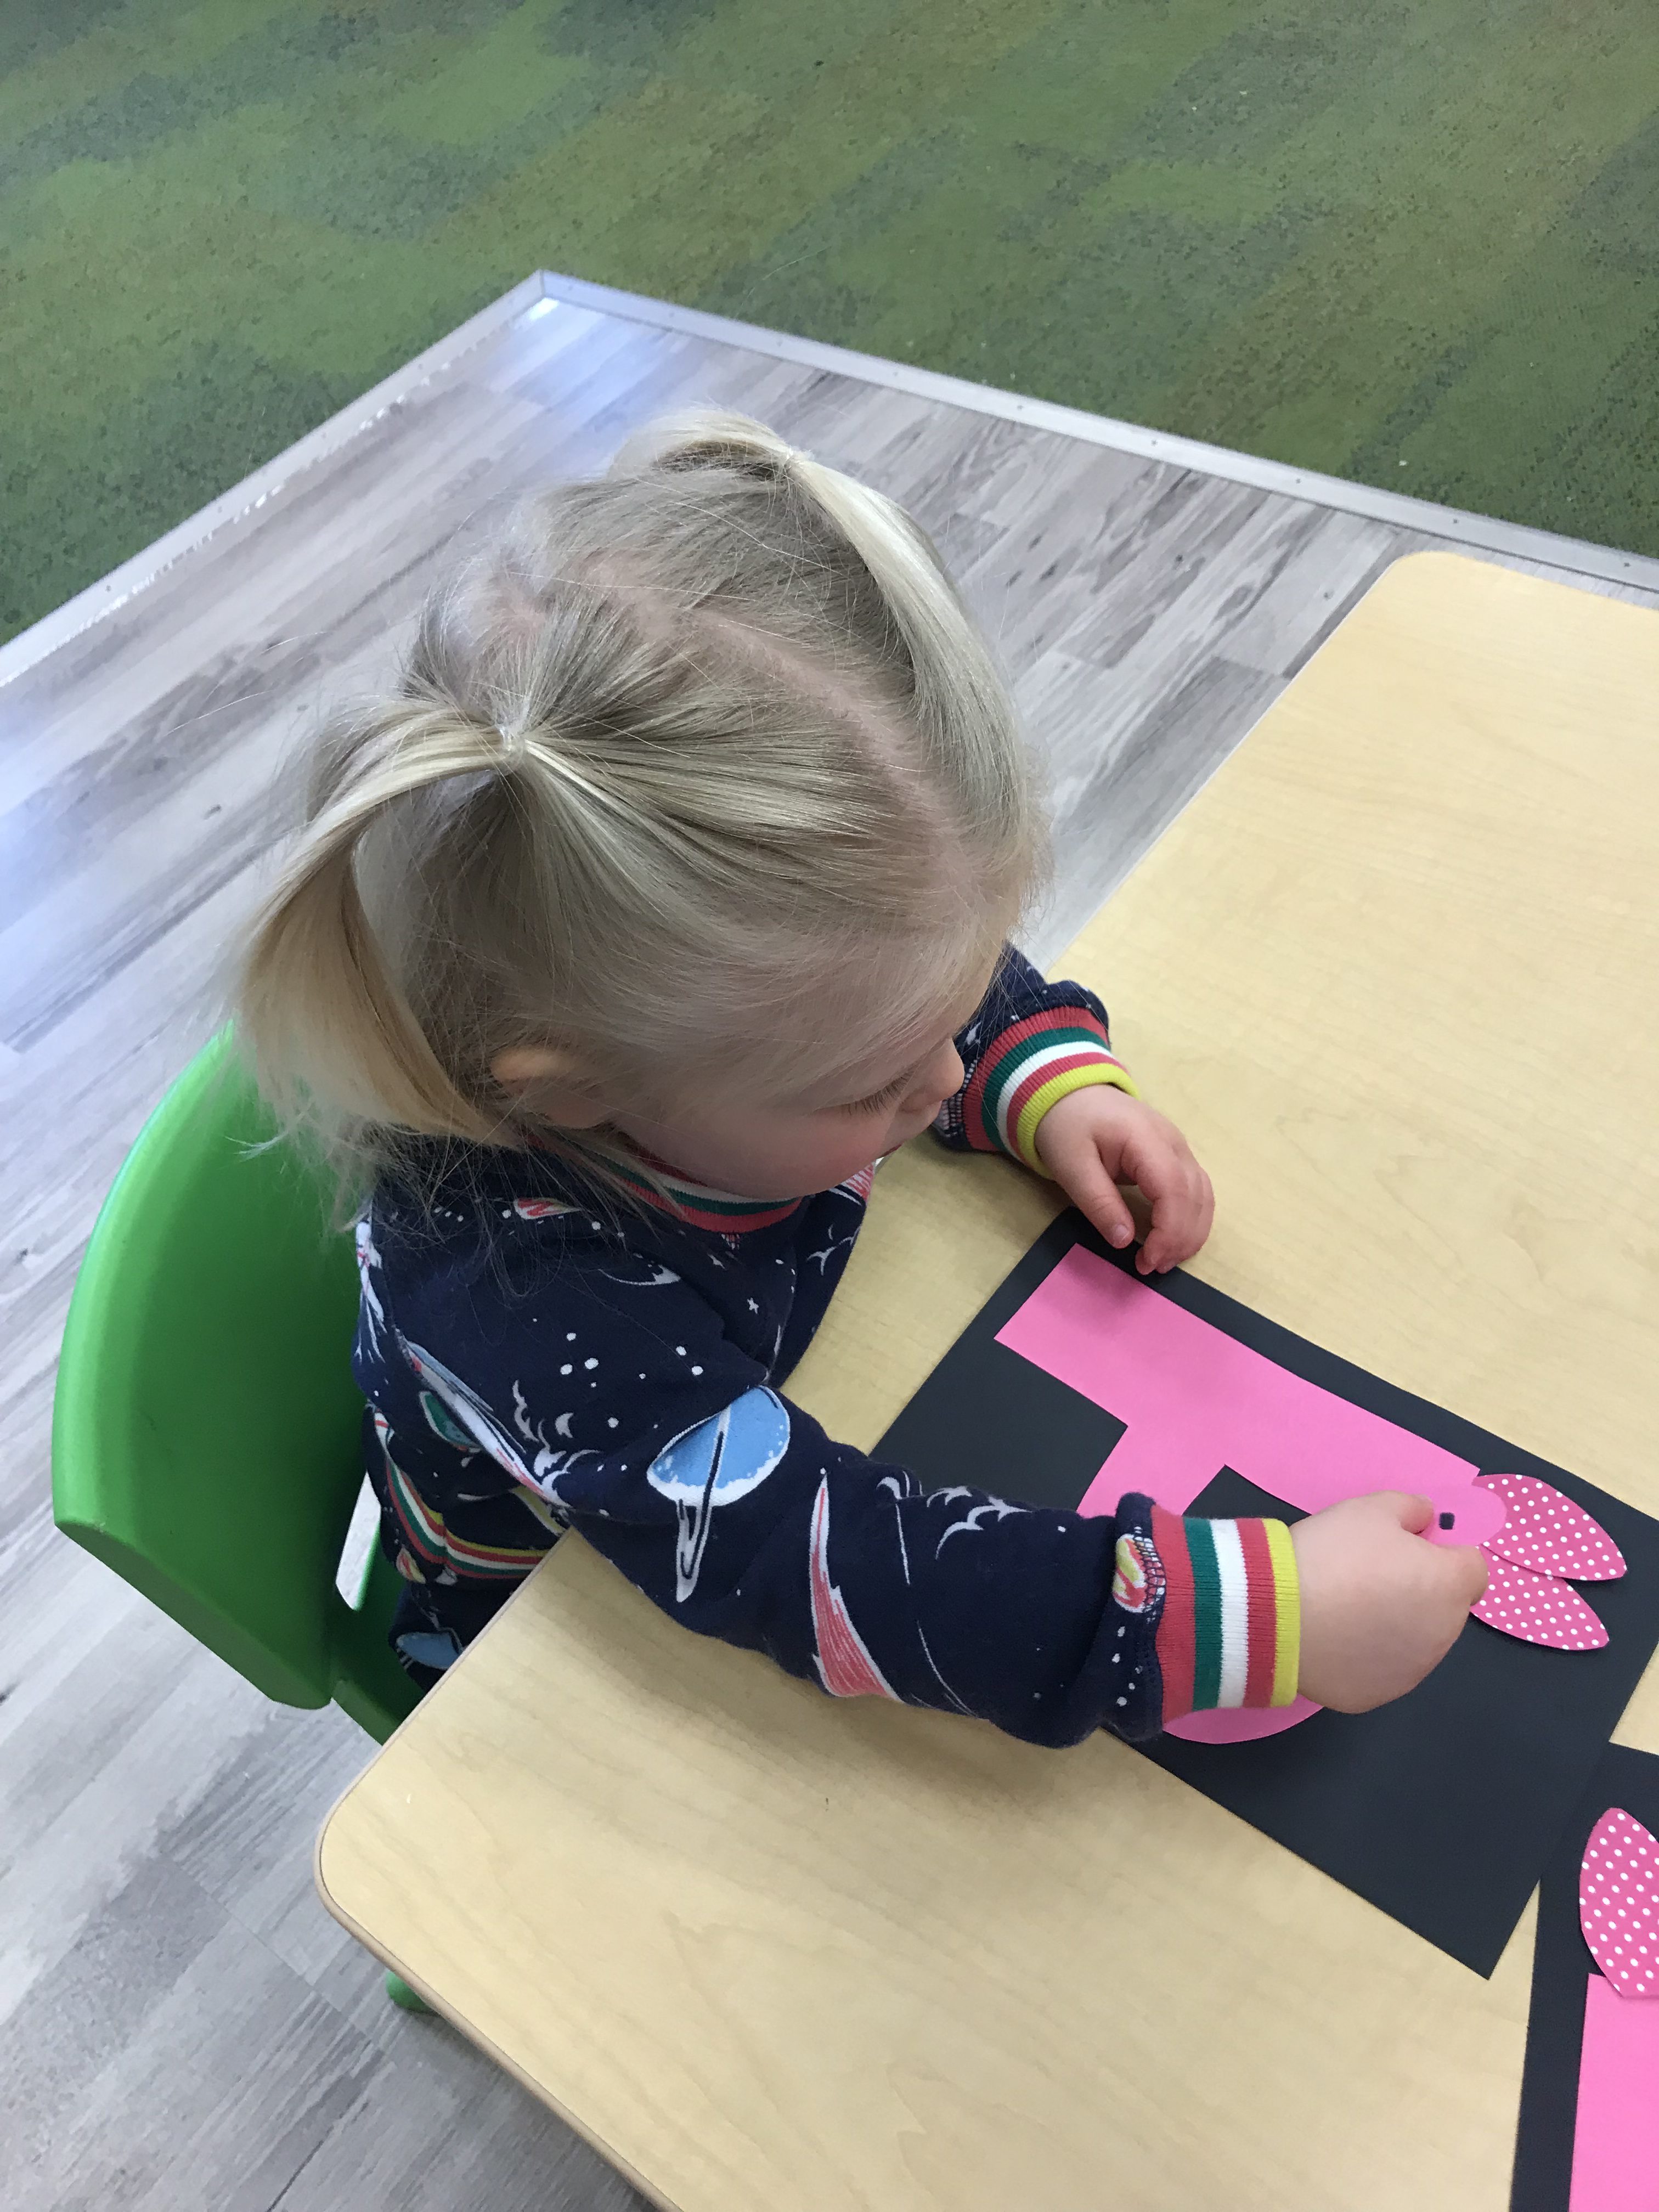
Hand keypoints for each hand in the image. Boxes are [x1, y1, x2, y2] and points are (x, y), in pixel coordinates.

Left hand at [1034, 1086, 1213, 1272]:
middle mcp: (1172, 1141)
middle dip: (1180, 1238)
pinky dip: (1191, 1219)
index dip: (1169, 1231)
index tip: (1148, 1261)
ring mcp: (1178, 1146)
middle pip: (1195, 1195)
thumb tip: (1124, 1240)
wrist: (1071, 1094)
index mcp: (1145, 1138)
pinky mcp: (1176, 1156)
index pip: (1174, 1189)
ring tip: (1164, 1261)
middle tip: (1152, 1268)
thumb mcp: (1071, 1166)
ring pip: (1203, 1194)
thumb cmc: (1067, 1127)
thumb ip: (1098, 1202)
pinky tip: (1174, 1240)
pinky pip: (1196, 1190)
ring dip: (1191, 1232)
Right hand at [1291, 1493, 1488, 1712]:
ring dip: (1397, 1624)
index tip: (1410, 1546)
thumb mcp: (1372, 1508)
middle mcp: (1443, 1635)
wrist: (1277, 1613)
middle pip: (1445, 1607)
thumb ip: (1412, 1508)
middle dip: (1421, 1590)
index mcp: (1450, 1585)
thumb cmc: (1332, 1553)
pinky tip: (1334, 1637)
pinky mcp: (1378, 1695)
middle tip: (1371, 1574)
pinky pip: (1383, 1669)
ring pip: (1416, 1641)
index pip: (1474, 1567)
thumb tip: (1426, 1519)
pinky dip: (1368, 1655)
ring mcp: (1412, 1671)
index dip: (1446, 1553)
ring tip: (1347, 1607)